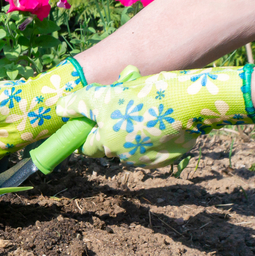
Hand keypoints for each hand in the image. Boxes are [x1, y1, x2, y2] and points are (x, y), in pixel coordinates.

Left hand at [56, 64, 254, 167]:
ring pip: (131, 144)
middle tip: (123, 103)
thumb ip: (82, 104)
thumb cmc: (146, 97)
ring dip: (132, 128)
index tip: (92, 116)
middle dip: (111, 125)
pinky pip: (154, 146)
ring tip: (145, 105)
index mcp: (108, 145)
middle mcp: (126, 158)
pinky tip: (162, 116)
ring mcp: (149, 160)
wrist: (194, 103)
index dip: (87, 129)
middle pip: (109, 144)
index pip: (86, 145)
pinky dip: (154, 133)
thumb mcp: (108, 95)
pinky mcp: (169, 157)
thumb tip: (61, 109)